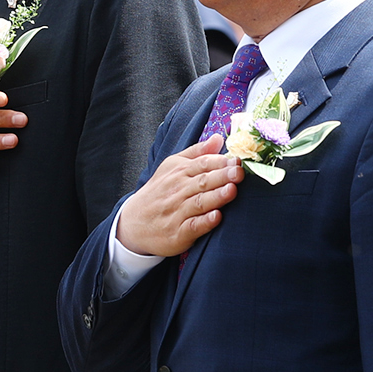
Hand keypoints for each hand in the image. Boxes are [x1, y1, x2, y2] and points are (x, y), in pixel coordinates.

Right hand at [114, 137, 243, 258]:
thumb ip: (197, 153)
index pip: (201, 164)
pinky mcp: (177, 233)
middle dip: (222, 176)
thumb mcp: (172, 167)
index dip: (220, 161)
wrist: (133, 222)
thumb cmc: (160, 192)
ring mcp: (177, 213)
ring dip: (216, 197)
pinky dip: (204, 222)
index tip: (237, 160)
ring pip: (199, 202)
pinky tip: (216, 216)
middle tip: (239, 172)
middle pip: (203, 182)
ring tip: (232, 191)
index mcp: (178, 172)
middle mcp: (177, 191)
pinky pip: (192, 226)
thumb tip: (218, 138)